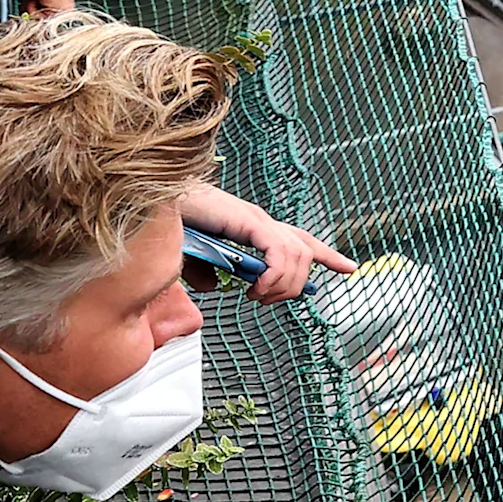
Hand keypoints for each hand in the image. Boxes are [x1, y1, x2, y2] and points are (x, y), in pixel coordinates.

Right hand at [178, 180, 357, 299]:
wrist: (153, 201)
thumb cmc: (168, 223)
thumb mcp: (192, 258)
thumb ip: (206, 272)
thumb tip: (216, 287)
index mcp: (252, 226)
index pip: (300, 239)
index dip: (327, 254)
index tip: (349, 267)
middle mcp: (260, 220)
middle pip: (305, 251)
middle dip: (295, 284)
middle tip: (266, 300)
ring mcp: (256, 218)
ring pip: (297, 254)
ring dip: (283, 284)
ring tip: (258, 296)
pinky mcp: (247, 220)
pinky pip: (279, 251)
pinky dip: (275, 274)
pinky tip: (257, 288)